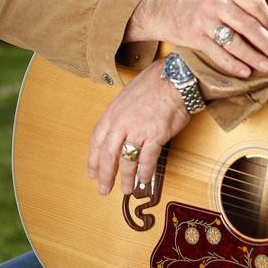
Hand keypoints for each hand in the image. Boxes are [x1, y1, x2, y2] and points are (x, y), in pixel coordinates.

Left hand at [87, 59, 189, 194]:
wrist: (175, 78)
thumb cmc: (154, 82)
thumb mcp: (128, 95)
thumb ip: (121, 113)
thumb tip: (119, 128)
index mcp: (112, 113)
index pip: (96, 141)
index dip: (93, 160)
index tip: (93, 172)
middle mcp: (122, 123)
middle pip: (108, 156)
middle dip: (105, 175)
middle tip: (104, 189)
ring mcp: (138, 130)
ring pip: (127, 161)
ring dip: (126, 178)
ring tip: (127, 188)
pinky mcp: (155, 135)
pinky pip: (148, 159)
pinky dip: (145, 172)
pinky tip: (145, 179)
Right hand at [126, 0, 267, 77]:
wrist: (160, 8)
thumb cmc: (192, 1)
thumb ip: (236, 2)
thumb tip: (262, 22)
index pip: (255, 3)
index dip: (267, 19)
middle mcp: (217, 3)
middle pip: (249, 26)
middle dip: (267, 43)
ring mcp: (205, 20)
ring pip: (235, 43)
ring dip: (253, 57)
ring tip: (265, 66)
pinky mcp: (195, 37)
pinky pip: (219, 54)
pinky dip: (233, 65)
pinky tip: (244, 71)